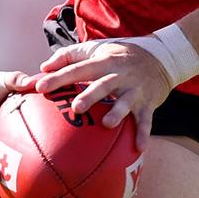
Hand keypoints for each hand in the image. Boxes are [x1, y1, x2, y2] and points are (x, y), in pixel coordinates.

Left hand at [34, 39, 172, 151]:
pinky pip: (146, 120)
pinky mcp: (147, 103)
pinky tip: (139, 148)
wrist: (158, 58)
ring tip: (107, 124)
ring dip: (117, 113)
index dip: (59, 77)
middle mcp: (119, 74)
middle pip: (103, 84)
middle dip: (90, 95)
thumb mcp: (94, 49)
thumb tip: (43, 67)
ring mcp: (134, 89)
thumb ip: (68, 56)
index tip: (40, 86)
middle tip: (75, 108)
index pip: (78, 69)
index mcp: (103, 61)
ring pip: (125, 101)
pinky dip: (143, 133)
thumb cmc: (116, 56)